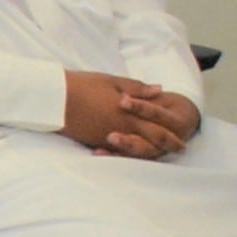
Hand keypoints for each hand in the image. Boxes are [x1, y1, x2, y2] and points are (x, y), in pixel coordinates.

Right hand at [58, 72, 196, 158]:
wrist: (54, 97)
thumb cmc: (82, 85)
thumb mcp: (112, 81)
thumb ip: (137, 88)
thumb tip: (159, 89)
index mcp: (129, 112)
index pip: (157, 127)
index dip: (172, 134)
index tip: (182, 139)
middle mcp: (122, 128)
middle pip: (150, 141)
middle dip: (167, 146)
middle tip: (180, 150)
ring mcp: (108, 137)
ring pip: (136, 149)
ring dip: (150, 152)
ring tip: (160, 155)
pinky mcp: (95, 142)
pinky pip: (117, 152)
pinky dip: (128, 154)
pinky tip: (133, 155)